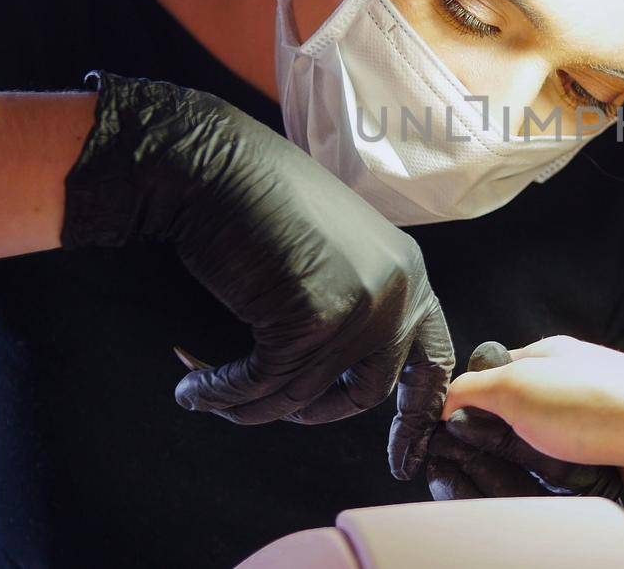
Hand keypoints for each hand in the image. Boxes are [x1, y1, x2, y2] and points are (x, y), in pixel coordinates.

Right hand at [60, 72, 453, 479]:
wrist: (219, 166)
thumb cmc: (266, 205)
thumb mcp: (337, 255)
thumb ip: (355, 307)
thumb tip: (337, 383)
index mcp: (409, 276)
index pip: (432, 361)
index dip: (417, 412)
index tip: (404, 456)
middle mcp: (396, 294)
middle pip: (364, 393)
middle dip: (312, 413)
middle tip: (264, 407)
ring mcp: (356, 310)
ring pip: (300, 395)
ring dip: (245, 404)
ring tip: (206, 391)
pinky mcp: (307, 323)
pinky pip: (260, 386)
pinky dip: (219, 392)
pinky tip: (191, 385)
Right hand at [426, 342, 623, 504]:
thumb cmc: (606, 402)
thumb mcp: (519, 383)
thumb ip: (475, 388)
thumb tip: (447, 400)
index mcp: (552, 361)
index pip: (496, 377)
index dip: (467, 404)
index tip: (443, 431)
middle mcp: (573, 396)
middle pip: (514, 428)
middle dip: (493, 451)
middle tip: (470, 467)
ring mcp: (593, 437)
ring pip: (539, 466)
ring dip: (526, 478)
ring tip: (519, 484)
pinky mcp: (611, 475)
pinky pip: (568, 494)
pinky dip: (556, 499)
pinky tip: (553, 500)